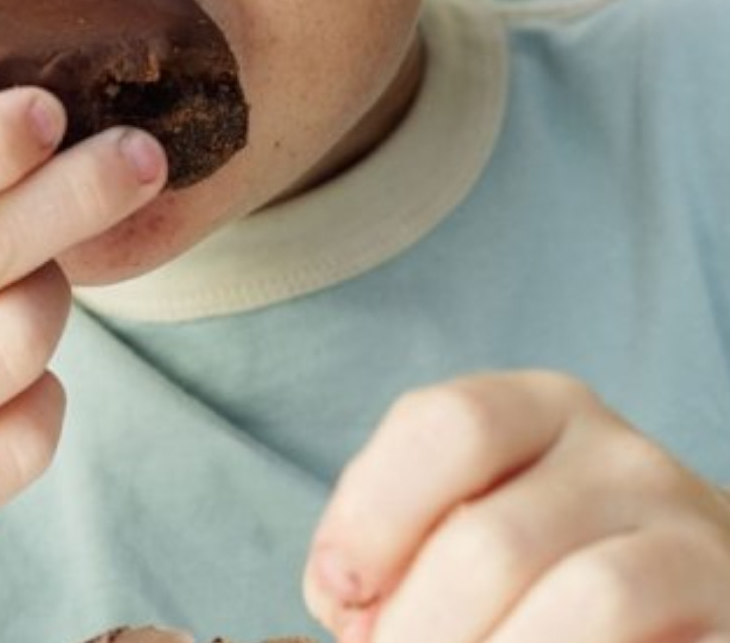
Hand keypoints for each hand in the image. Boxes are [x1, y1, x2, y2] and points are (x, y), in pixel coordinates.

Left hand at [303, 371, 729, 642]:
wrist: (680, 600)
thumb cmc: (534, 567)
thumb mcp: (463, 523)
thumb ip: (395, 552)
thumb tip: (351, 610)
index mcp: (539, 410)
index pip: (445, 425)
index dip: (370, 517)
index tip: (340, 595)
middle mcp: (622, 457)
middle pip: (490, 541)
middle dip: (417, 629)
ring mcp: (691, 535)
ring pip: (585, 599)